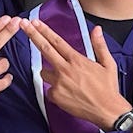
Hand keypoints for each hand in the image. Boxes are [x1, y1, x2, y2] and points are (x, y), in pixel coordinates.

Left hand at [17, 17, 132, 130]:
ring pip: (43, 72)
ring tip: (63, 77)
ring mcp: (59, 83)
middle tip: (24, 25)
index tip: (35, 22)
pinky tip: (67, 93)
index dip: (44, 30)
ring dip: (48, 71)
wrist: (107, 110)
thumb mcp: (108, 64)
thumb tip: (96, 29)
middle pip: (44, 49)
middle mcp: (65, 69)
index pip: (56, 41)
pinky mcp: (56, 96)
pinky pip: (49, 89)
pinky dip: (55, 89)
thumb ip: (99, 45)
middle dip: (32, 35)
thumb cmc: (108, 88)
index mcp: (77, 60)